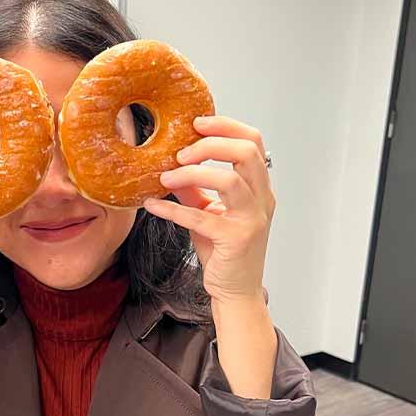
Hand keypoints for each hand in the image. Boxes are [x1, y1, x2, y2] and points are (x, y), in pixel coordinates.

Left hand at [143, 115, 274, 303]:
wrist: (235, 292)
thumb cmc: (225, 254)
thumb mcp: (209, 214)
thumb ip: (195, 190)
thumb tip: (172, 169)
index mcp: (260, 189)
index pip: (253, 142)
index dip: (226, 126)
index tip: (197, 123)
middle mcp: (262, 200)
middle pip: (246, 152)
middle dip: (209, 144)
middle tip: (180, 152)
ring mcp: (252, 220)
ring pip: (230, 179)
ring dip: (193, 173)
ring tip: (167, 177)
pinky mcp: (236, 240)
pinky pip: (202, 218)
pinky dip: (173, 210)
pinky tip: (153, 205)